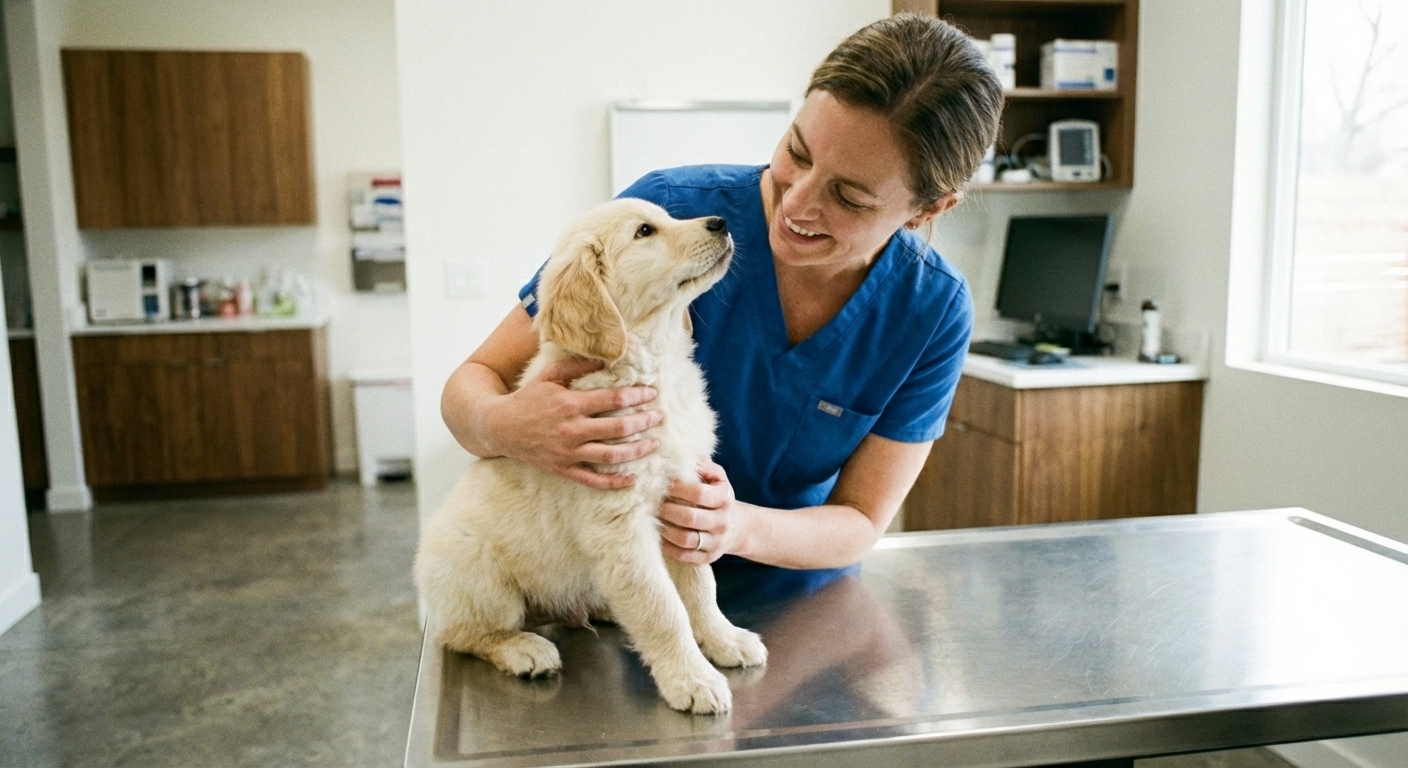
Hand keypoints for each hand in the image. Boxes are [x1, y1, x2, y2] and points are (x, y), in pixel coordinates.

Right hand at [479, 358, 661, 489]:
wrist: (499, 427)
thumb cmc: (527, 398)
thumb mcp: (549, 375)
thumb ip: (577, 367)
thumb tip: (606, 360)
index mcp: (570, 404)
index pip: (613, 400)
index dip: (637, 397)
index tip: (652, 394)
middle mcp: (571, 429)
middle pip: (618, 428)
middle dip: (644, 422)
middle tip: (659, 417)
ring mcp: (568, 453)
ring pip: (611, 456)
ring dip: (637, 451)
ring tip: (653, 444)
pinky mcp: (563, 469)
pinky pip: (593, 480)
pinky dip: (614, 482)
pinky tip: (631, 479)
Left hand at [659, 461, 744, 563]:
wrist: (738, 528)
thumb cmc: (719, 497)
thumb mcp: (718, 478)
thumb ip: (703, 465)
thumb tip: (682, 454)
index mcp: (724, 498)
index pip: (699, 493)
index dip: (678, 489)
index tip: (666, 485)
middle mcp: (722, 522)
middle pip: (690, 518)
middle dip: (668, 510)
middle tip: (656, 504)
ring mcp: (716, 542)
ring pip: (686, 539)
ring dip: (666, 529)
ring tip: (657, 520)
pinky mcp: (708, 557)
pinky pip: (685, 555)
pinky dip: (669, 546)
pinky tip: (662, 536)